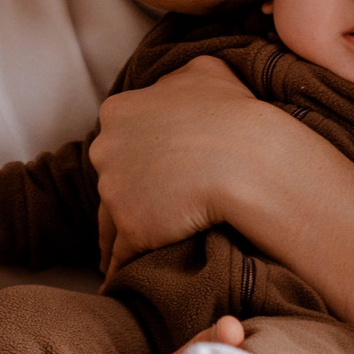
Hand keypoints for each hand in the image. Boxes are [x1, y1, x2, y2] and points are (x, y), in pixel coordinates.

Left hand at [91, 57, 298, 270]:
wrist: (248, 159)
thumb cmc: (233, 113)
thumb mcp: (204, 71)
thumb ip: (177, 77)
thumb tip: (173, 85)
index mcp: (118, 110)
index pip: (118, 137)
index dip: (133, 154)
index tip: (145, 169)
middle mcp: (105, 148)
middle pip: (110, 176)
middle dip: (123, 191)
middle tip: (142, 209)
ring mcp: (115, 190)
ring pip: (110, 218)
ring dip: (115, 235)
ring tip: (119, 254)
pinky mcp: (131, 229)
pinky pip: (120, 255)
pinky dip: (120, 269)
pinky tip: (120, 282)